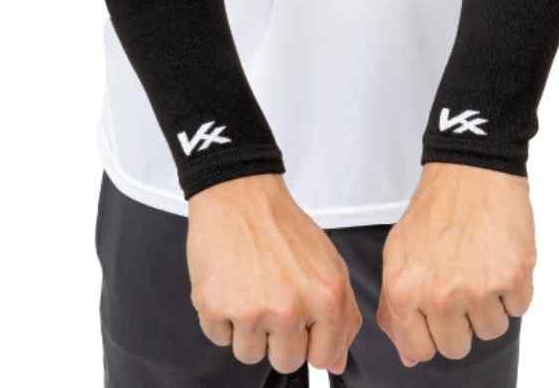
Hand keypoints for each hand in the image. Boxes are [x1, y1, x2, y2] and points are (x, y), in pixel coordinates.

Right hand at [186, 174, 362, 374]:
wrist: (240, 195)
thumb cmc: (281, 224)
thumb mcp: (329, 262)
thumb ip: (343, 314)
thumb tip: (336, 362)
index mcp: (325, 297)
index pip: (323, 358)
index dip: (310, 343)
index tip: (302, 328)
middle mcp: (290, 309)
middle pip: (285, 362)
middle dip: (278, 338)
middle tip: (272, 300)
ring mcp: (251, 311)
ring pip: (249, 354)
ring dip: (247, 329)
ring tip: (249, 289)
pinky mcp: (216, 307)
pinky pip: (218, 337)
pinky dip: (221, 316)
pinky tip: (230, 284)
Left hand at [377, 163, 535, 364]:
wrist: (469, 169)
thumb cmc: (434, 209)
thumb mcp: (397, 253)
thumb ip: (395, 307)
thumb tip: (408, 356)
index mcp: (404, 290)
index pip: (420, 349)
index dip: (430, 332)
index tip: (436, 312)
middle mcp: (439, 295)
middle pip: (457, 347)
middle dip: (461, 321)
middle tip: (460, 284)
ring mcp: (479, 288)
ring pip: (491, 331)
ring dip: (489, 305)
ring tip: (480, 266)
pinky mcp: (513, 277)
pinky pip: (518, 308)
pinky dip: (513, 288)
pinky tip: (498, 256)